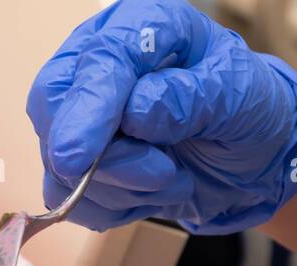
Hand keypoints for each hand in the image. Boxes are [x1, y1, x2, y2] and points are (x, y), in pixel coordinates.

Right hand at [27, 0, 296, 233]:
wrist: (244, 156)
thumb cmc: (244, 112)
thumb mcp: (239, 96)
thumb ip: (191, 98)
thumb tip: (135, 111)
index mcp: (141, 27)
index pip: (99, 59)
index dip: (87, 108)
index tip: (77, 160)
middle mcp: (96, 64)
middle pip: (52, 105)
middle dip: (102, 157)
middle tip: (162, 173)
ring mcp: (77, 115)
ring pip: (58, 162)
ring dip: (121, 187)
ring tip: (173, 177)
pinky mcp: (71, 162)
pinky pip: (66, 198)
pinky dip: (111, 207)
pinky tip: (149, 193)